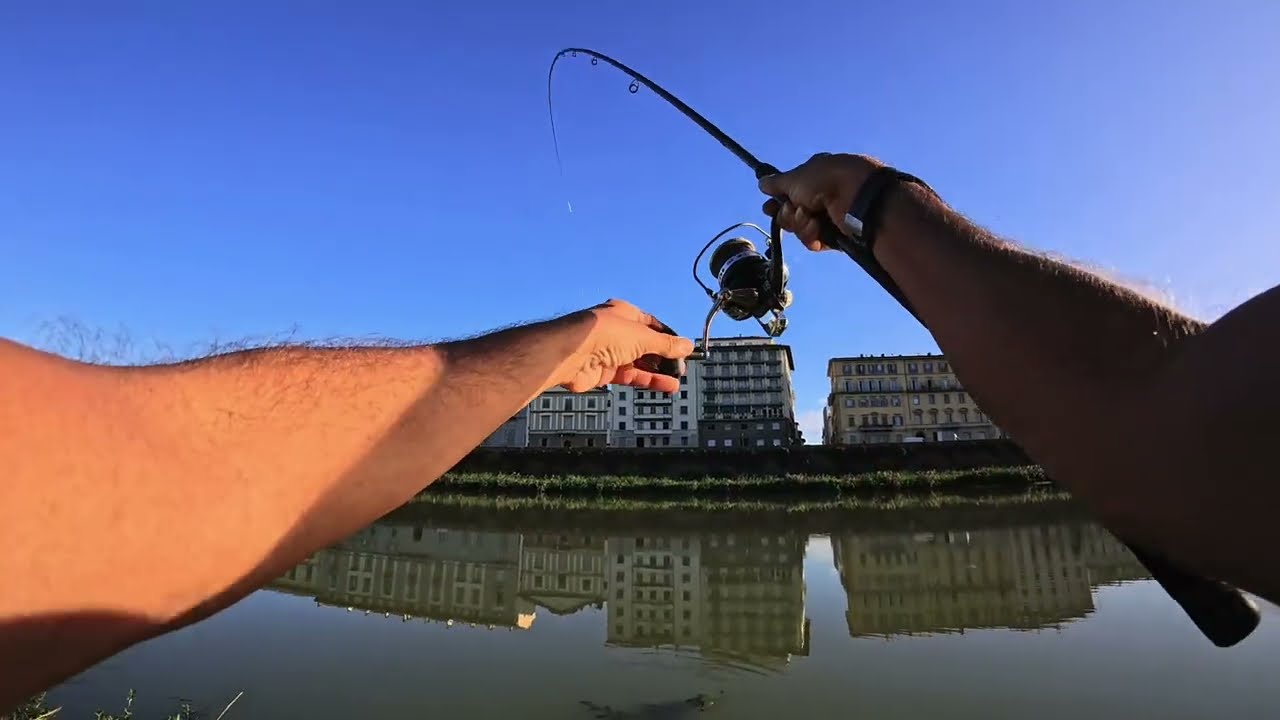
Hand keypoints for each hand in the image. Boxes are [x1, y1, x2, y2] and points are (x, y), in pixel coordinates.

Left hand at [553, 299, 693, 393]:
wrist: (570, 353)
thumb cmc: (602, 334)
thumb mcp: (643, 337)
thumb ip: (666, 345)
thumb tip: (687, 345)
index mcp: (625, 314)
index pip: (652, 326)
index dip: (668, 338)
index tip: (682, 350)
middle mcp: (616, 332)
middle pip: (646, 346)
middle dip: (664, 358)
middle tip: (680, 369)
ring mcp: (609, 352)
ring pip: (639, 364)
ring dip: (658, 373)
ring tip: (675, 382)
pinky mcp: (603, 372)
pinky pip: (630, 376)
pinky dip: (646, 381)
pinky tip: (663, 386)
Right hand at [758, 152, 882, 250]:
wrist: (858, 197)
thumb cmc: (825, 180)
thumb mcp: (795, 178)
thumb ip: (776, 183)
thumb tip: (761, 183)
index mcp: (814, 176)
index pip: (789, 192)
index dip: (777, 202)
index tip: (769, 208)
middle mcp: (822, 195)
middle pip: (792, 213)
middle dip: (787, 215)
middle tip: (793, 211)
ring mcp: (830, 216)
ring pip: (801, 228)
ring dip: (799, 224)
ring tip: (809, 217)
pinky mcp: (837, 235)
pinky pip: (814, 240)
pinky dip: (812, 235)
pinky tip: (816, 228)